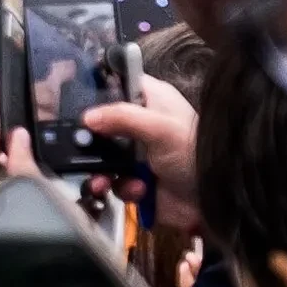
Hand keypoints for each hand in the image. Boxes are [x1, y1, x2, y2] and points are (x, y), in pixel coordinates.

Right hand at [86, 78, 199, 232]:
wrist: (212, 203)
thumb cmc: (195, 155)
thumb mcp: (161, 129)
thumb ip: (123, 118)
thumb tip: (86, 117)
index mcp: (153, 100)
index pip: (119, 83)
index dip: (97, 89)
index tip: (75, 101)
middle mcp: (141, 123)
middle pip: (101, 123)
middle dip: (90, 140)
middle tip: (81, 148)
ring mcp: (136, 153)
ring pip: (100, 157)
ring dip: (100, 172)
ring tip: (102, 182)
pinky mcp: (132, 178)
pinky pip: (110, 181)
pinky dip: (120, 188)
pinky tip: (137, 190)